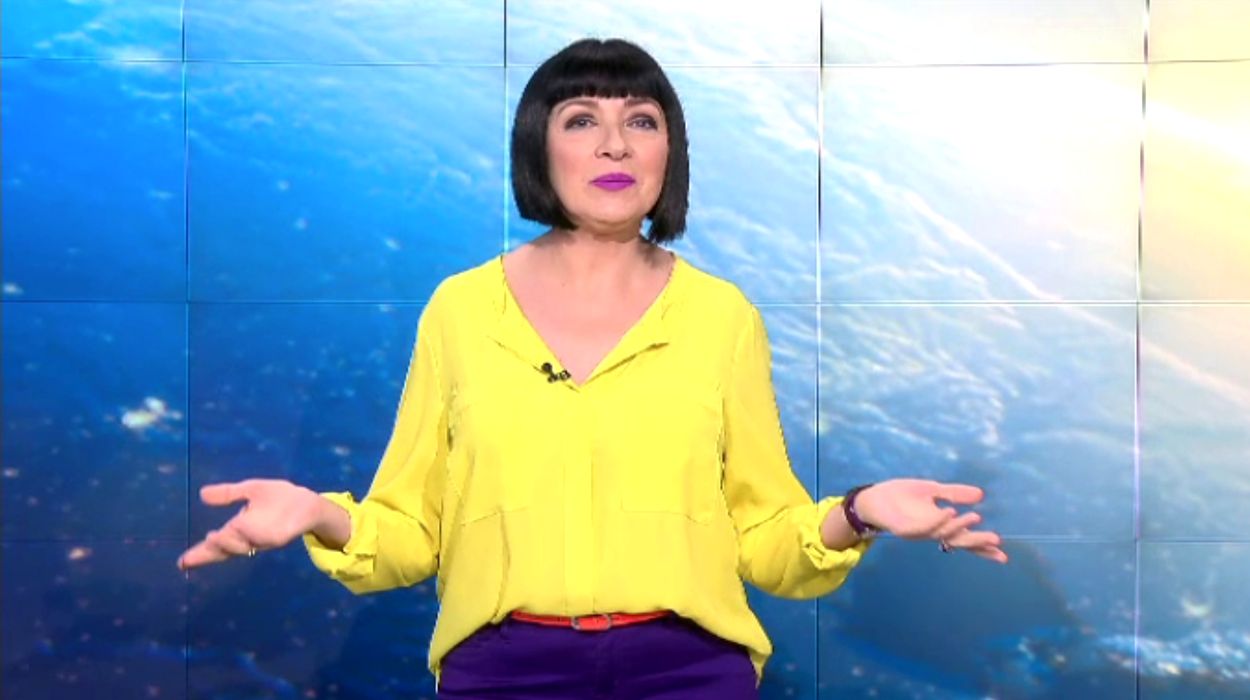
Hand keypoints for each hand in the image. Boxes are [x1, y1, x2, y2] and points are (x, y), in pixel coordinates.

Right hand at [177, 479, 325, 569]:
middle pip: (225, 550)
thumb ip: (229, 494)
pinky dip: (248, 535)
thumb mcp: (250, 491)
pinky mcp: (279, 536)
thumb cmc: (279, 498)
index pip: (215, 545)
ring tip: (213, 536)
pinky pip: (262, 539)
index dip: (199, 554)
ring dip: (226, 542)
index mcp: (239, 529)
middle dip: (210, 553)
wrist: (307, 502)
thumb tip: (202, 494)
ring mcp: (263, 539)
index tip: (181, 563)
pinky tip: (238, 527)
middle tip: (193, 553)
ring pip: (240, 545)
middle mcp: (248, 538)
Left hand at [856, 479, 1007, 562]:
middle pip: (958, 540)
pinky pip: (923, 528)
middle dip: (977, 542)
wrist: (873, 498)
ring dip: (959, 526)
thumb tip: (981, 495)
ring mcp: (918, 531)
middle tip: (996, 541)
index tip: (1003, 554)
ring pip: (943, 534)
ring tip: (975, 516)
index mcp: (940, 524)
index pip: (965, 537)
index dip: (983, 546)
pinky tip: (949, 512)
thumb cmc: (901, 496)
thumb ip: (954, 493)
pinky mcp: (904, 528)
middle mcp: (932, 531)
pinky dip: (937, 522)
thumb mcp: (931, 490)